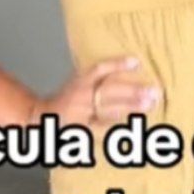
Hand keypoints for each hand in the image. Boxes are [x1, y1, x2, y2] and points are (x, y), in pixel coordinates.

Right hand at [30, 56, 161, 131]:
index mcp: (79, 82)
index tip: (137, 62)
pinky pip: (102, 130)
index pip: (99, 70)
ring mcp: (81, 115)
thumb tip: (129, 67)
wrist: (39, 117)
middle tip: (154, 91)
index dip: (117, 65)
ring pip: (109, 111)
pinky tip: (133, 128)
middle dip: (133, 92)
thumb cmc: (65, 100)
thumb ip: (96, 78)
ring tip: (149, 106)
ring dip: (131, 108)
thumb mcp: (77, 82)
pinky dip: (117, 129)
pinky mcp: (82, 131)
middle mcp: (81, 96)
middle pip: (109, 92)